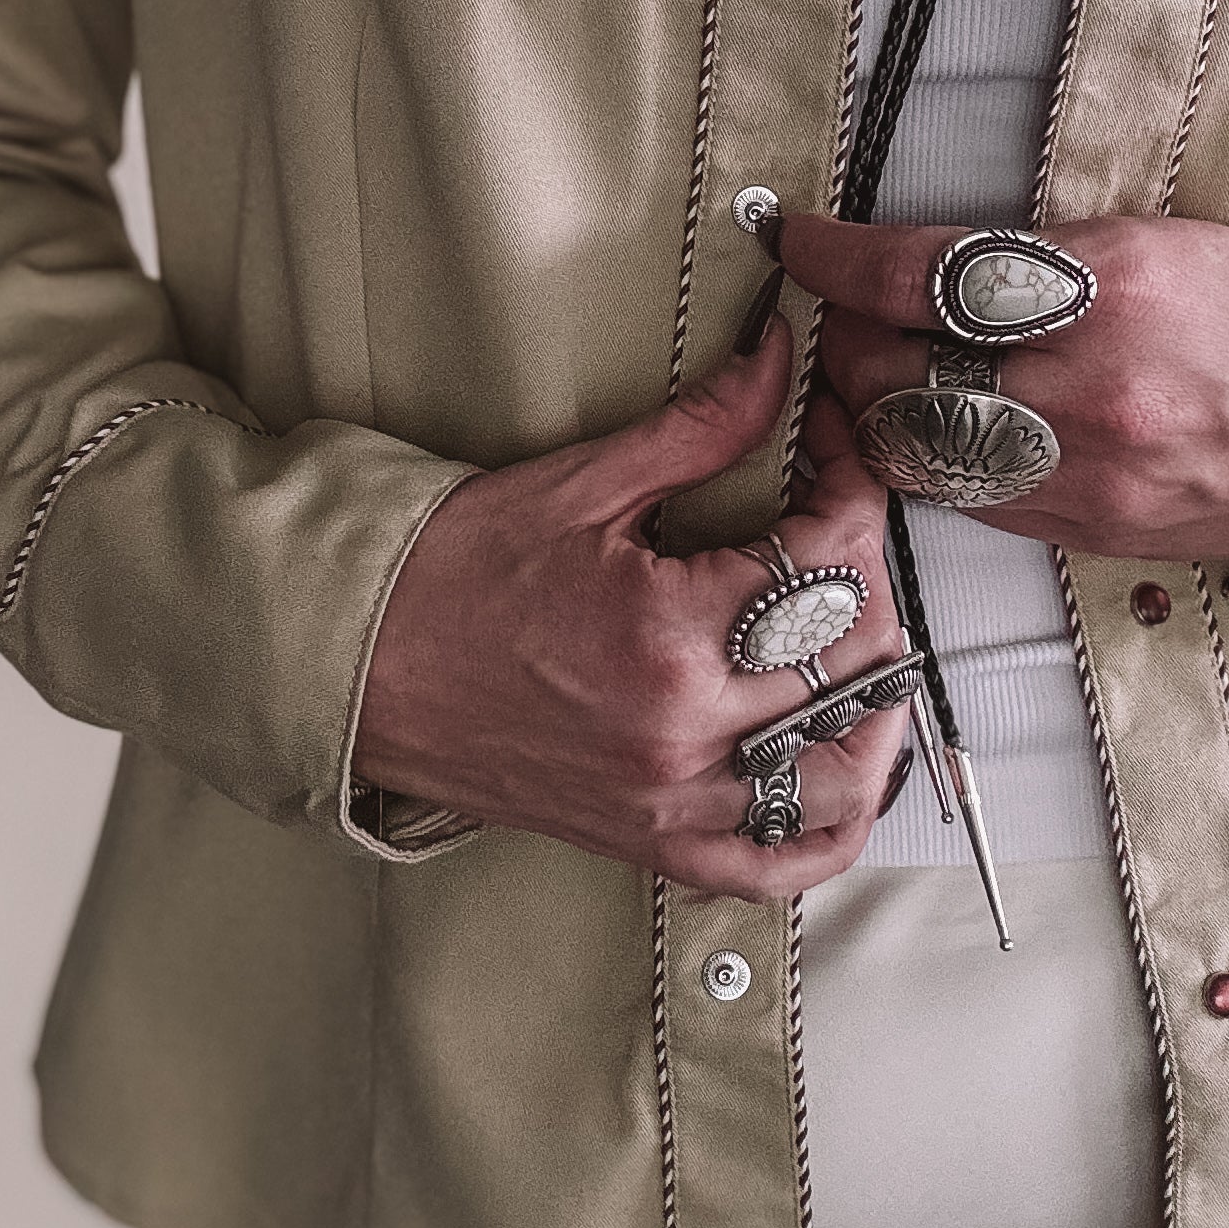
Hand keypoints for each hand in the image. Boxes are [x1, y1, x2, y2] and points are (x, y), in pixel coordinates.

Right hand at [356, 323, 909, 894]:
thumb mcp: (579, 484)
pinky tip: (840, 760)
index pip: (831, 561)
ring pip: (845, 772)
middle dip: (866, 572)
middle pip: (855, 659)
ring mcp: (673, 801)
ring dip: (875, 699)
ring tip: (853, 634)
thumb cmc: (444, 580)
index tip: (831, 452)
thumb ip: (700, 427)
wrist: (353, 667)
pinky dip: (832, 825)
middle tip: (831, 522)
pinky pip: (781, 866)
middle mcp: (683, 735)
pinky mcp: (654, 843)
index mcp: (667, 637)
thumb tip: (776, 361)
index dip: (851, 485)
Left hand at [780, 213, 1228, 564]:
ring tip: (875, 375)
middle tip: (837, 314)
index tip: (794, 240)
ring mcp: (1095, 474)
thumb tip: (921, 263)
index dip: (834, 258)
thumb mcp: (1161, 241)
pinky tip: (941, 429)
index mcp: (1108, 289)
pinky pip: (976, 502)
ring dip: (874, 412)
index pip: (918, 274)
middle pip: (897, 373)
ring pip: (919, 451)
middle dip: (843, 341)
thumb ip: (1039, 258)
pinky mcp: (1102, 532)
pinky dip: (938, 462)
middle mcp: (1092, 389)